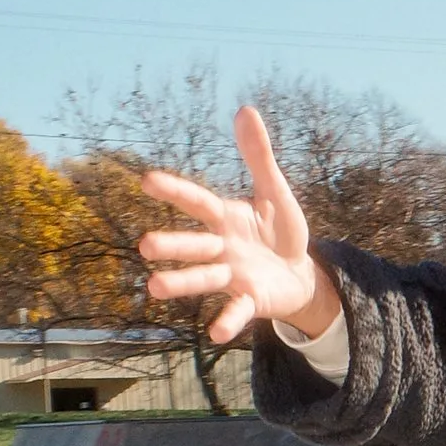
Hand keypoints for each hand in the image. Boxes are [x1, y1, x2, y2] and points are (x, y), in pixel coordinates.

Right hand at [138, 105, 330, 343]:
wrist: (301, 275)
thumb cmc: (282, 232)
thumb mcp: (276, 192)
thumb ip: (259, 157)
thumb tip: (245, 110)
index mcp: (227, 219)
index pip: (199, 202)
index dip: (176, 192)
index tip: (147, 180)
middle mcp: (223, 248)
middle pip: (195, 245)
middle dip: (172, 246)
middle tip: (144, 246)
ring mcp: (234, 275)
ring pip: (205, 278)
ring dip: (182, 283)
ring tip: (154, 287)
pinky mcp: (251, 300)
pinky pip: (237, 311)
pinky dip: (227, 321)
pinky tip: (216, 334)